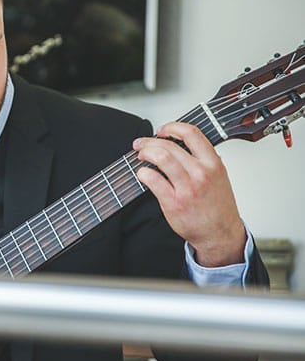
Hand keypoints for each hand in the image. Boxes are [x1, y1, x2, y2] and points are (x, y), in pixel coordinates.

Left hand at [133, 122, 245, 266]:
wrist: (220, 233)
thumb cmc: (217, 206)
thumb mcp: (218, 176)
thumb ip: (202, 159)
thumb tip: (178, 143)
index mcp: (213, 163)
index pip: (192, 133)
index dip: (172, 127)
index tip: (162, 130)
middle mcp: (201, 173)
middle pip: (169, 145)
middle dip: (149, 141)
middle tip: (141, 144)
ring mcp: (187, 188)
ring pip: (161, 158)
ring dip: (145, 153)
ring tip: (140, 155)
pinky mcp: (173, 202)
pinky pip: (153, 180)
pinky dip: (143, 173)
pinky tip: (142, 174)